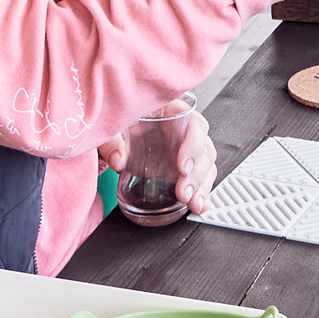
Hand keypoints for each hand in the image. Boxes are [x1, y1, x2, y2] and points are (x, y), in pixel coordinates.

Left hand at [96, 102, 219, 212]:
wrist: (118, 133)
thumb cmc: (121, 124)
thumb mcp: (113, 128)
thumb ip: (113, 142)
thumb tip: (118, 158)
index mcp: (170, 112)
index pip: (194, 124)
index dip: (193, 145)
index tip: (183, 166)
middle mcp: (183, 130)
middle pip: (204, 148)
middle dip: (196, 174)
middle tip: (184, 192)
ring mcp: (186, 149)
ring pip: (205, 165)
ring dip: (201, 186)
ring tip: (192, 203)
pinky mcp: (185, 166)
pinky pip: (200, 177)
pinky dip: (201, 192)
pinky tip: (199, 205)